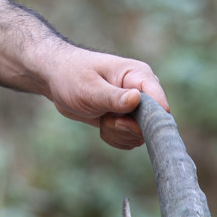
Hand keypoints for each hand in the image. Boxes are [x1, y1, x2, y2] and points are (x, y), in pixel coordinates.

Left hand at [46, 46, 168, 148]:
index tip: (121, 121)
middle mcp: (143, 92)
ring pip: (139, 136)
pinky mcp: (129, 120)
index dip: (148, 120)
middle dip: (126, 128)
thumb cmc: (71, 76)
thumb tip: (137, 99)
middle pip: (152, 125)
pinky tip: (102, 123)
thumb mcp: (90, 88)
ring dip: (117, 134)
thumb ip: (114, 97)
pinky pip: (130, 140)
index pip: (160, 104)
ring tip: (102, 117)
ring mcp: (137, 108)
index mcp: (139, 76)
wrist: (57, 80)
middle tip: (107, 119)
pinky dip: (114, 138)